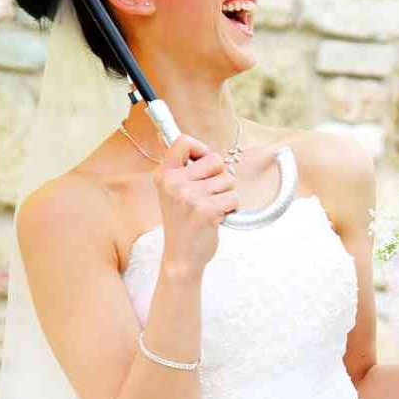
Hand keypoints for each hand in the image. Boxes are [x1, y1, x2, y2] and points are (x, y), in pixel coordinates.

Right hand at [155, 133, 238, 275]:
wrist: (181, 256)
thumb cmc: (183, 223)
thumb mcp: (173, 192)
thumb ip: (186, 171)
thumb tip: (207, 151)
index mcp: (164, 175)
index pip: (184, 141)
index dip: (201, 149)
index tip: (204, 163)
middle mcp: (174, 183)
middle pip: (215, 159)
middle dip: (220, 176)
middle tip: (208, 196)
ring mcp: (190, 196)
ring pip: (229, 179)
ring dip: (226, 195)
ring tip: (210, 209)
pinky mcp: (207, 210)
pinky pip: (234, 197)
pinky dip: (231, 208)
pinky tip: (216, 218)